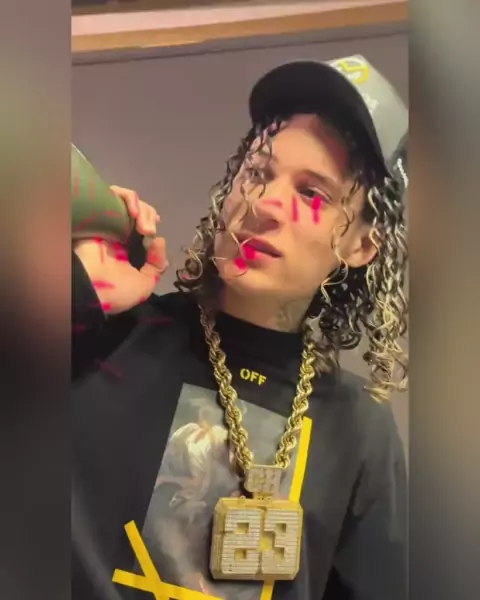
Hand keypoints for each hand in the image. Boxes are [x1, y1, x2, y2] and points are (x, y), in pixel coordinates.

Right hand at [74, 186, 167, 314]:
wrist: (90, 287)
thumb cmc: (116, 290)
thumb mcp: (145, 284)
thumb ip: (156, 265)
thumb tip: (159, 240)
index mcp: (125, 248)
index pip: (141, 226)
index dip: (150, 221)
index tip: (155, 227)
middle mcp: (116, 232)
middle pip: (137, 211)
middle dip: (148, 216)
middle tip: (149, 230)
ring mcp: (107, 221)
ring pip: (128, 202)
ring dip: (142, 209)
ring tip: (143, 225)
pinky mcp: (99, 211)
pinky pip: (115, 195)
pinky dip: (128, 198)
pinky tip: (134, 212)